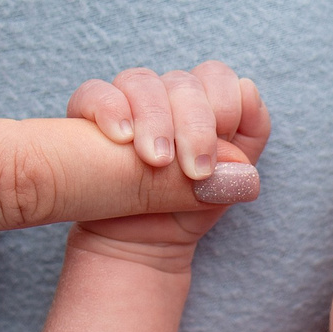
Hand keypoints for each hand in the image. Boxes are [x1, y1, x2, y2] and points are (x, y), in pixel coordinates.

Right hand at [67, 62, 271, 252]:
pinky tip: (121, 137)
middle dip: (196, 123)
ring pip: (142, 82)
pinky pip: (95, 94)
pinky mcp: (89, 118)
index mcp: (207, 112)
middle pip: (186, 83)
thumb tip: (244, 170)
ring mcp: (129, 107)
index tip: (227, 134)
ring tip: (158, 161)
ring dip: (156, 118)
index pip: (222, 82)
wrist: (129, 249)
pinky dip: (111, 108)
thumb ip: (230, 180)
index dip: (229, 100)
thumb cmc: (177, 216)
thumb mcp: (210, 203)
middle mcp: (169, 102)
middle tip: (197, 169)